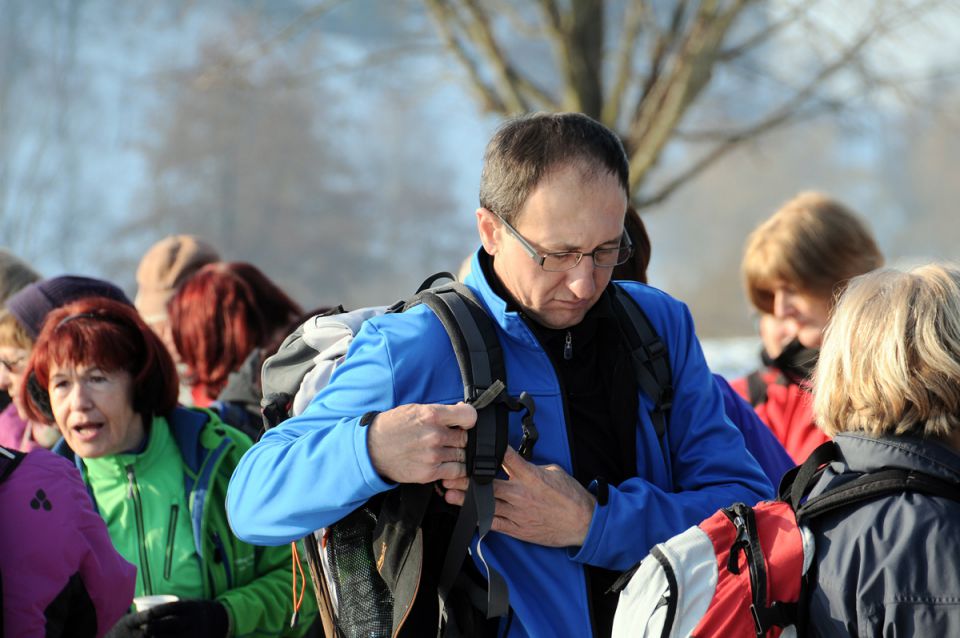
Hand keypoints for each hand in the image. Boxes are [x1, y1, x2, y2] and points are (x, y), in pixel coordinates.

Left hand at [105, 600, 228, 637]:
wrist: (217, 619)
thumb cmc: (194, 611)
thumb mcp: (188, 603)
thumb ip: (173, 606)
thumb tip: (147, 605)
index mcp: (190, 607)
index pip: (172, 608)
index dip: (159, 611)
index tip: (147, 614)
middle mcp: (192, 619)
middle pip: (172, 624)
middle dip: (157, 627)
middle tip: (144, 629)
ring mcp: (195, 632)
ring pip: (175, 637)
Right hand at [367, 402, 476, 483]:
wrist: (372, 448)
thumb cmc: (393, 426)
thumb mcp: (415, 409)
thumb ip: (439, 412)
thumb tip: (461, 412)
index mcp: (432, 415)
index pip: (469, 416)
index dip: (469, 420)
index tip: (464, 423)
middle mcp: (434, 435)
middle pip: (466, 438)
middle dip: (461, 438)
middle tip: (451, 439)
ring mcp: (433, 455)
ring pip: (463, 455)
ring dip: (458, 454)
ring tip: (446, 451)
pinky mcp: (429, 473)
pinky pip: (455, 471)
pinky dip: (456, 469)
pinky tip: (447, 464)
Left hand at [442, 447, 595, 546]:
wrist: (583, 523)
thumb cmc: (570, 496)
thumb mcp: (554, 472)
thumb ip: (532, 467)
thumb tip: (517, 463)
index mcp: (531, 476)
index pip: (506, 459)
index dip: (489, 451)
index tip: (473, 445)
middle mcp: (521, 494)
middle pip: (488, 483)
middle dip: (466, 478)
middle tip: (449, 472)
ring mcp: (518, 513)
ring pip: (486, 504)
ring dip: (466, 499)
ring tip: (448, 493)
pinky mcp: (518, 529)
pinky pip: (494, 523)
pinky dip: (479, 518)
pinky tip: (466, 513)